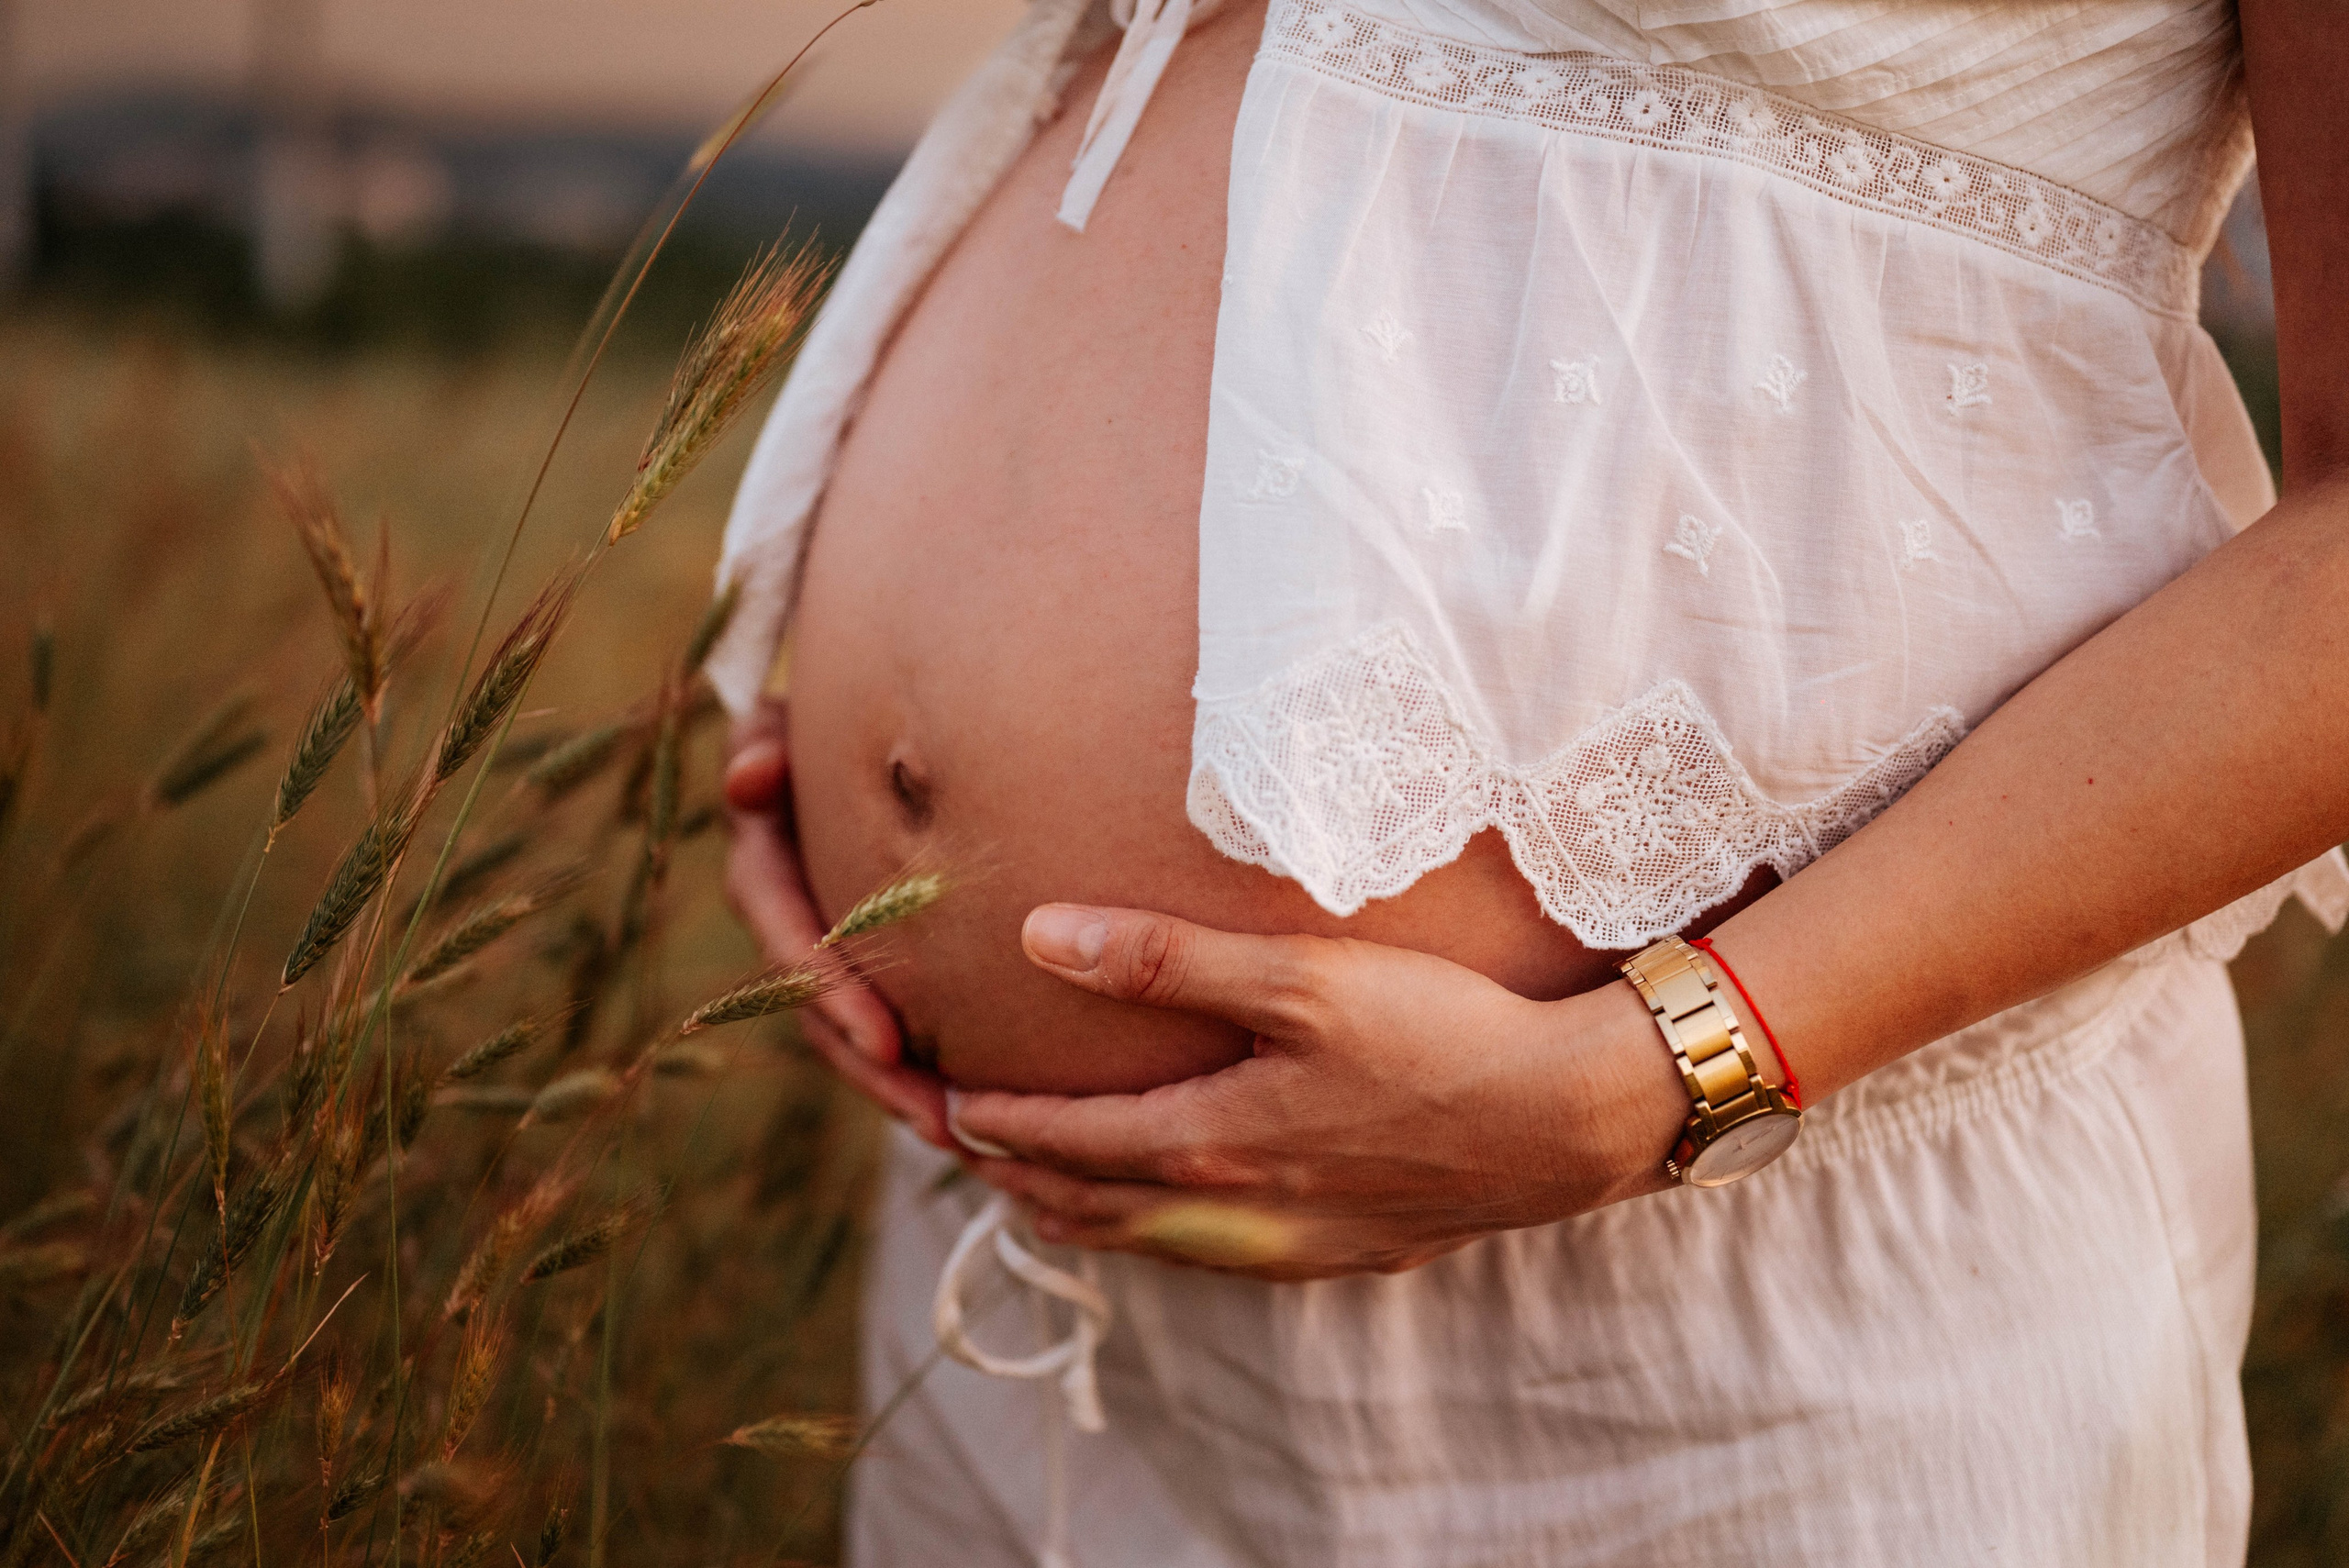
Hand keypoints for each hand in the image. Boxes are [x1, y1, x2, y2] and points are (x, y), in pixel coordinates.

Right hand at [724, 697, 949, 1145]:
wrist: (858, 730)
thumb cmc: (823, 712)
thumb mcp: (788, 716)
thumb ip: (767, 738)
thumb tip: (754, 778)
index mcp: (766, 863)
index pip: (787, 935)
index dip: (829, 992)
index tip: (884, 1042)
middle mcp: (790, 916)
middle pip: (821, 1013)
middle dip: (874, 1071)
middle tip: (936, 1118)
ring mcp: (828, 947)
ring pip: (854, 1033)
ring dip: (901, 1088)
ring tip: (963, 1132)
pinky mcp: (871, 962)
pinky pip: (890, 1024)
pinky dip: (924, 1065)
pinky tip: (979, 1105)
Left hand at [946, 905, 1689, 1279]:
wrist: (1566, 1119)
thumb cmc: (1439, 1033)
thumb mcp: (1299, 976)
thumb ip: (1165, 959)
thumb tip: (1040, 937)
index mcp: (1209, 1145)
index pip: (1061, 1141)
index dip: (990, 1123)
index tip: (937, 1099)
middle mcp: (1234, 1215)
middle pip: (1087, 1207)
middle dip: (1011, 1177)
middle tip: (959, 1147)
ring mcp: (1289, 1246)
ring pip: (1147, 1246)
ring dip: (1075, 1216)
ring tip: (1030, 1189)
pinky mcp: (1341, 1253)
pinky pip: (1210, 1258)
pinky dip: (1152, 1237)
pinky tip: (1163, 1216)